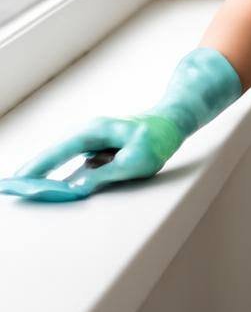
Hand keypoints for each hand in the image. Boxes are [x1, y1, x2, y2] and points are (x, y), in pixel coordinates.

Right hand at [0, 113, 184, 201]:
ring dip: (48, 174)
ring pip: (65, 159)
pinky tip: (53, 186)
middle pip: (56, 154)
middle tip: (12, 187)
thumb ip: (105, 175)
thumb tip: (77, 187)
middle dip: (35, 171)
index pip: (59, 151)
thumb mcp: (135, 161)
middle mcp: (89, 133)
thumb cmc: (158, 139)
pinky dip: (66, 175)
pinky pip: (77, 164)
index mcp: (94, 131)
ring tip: (27, 190)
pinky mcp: (99, 150)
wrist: (174, 121)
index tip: (19, 180)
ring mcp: (94, 141)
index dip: (39, 167)